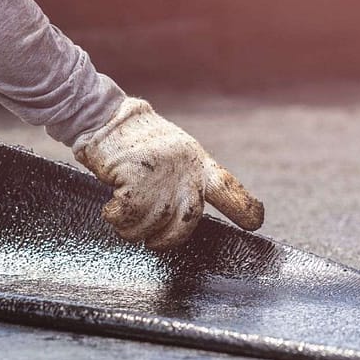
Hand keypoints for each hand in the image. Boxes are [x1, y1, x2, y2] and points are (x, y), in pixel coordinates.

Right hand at [72, 97, 263, 249]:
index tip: (254, 222)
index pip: (227, 187)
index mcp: (197, 162)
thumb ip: (183, 180)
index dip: (243, 207)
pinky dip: (115, 218)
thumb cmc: (134, 143)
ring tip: (121, 217)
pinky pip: (127, 216)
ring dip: (133, 229)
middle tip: (152, 242)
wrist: (105, 117)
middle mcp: (184, 168)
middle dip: (168, 239)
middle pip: (188, 221)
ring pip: (152, 223)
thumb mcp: (171, 155)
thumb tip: (183, 217)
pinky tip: (110, 209)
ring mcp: (161, 172)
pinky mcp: (135, 176)